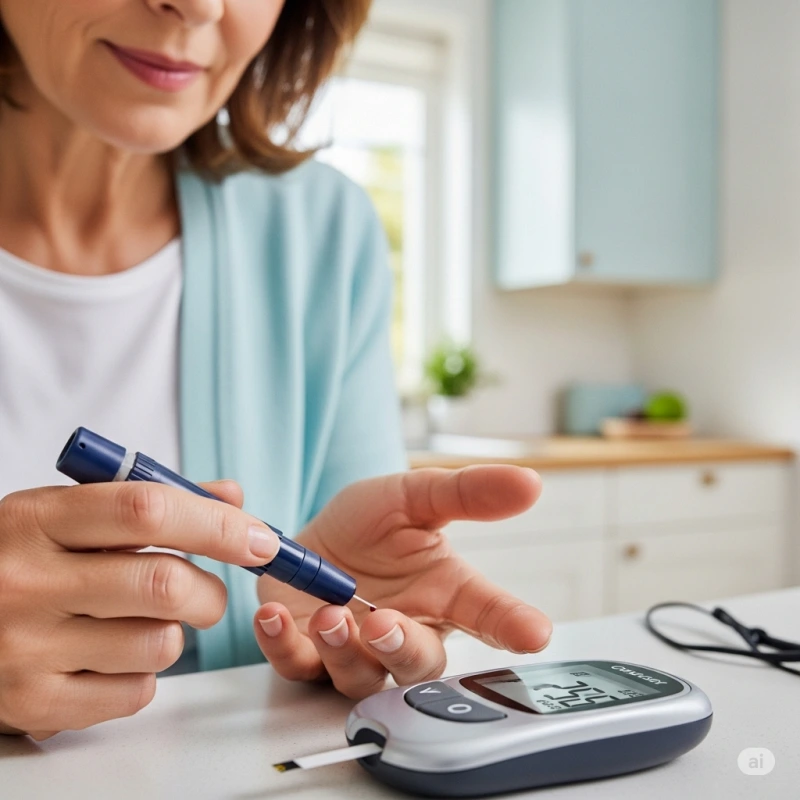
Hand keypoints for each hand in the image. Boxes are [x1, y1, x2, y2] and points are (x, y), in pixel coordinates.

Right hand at [0, 480, 280, 738]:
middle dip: (211, 591)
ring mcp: (24, 648)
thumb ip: (150, 500)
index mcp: (37, 519)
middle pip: (165, 584)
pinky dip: (145, 674)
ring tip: (145, 622)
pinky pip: (135, 692)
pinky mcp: (31, 703)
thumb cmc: (21, 560)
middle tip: (208, 593)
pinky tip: (113, 656)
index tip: (260, 540)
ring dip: (177, 634)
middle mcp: (25, 581)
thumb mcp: (66, 514)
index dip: (218, 524)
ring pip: (160, 644)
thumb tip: (232, 500)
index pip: (148, 510)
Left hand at [253, 465, 551, 698]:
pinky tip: (273, 615)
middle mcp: (404, 631)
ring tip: (328, 615)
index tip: (535, 633)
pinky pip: (297, 665)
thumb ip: (466, 493)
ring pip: (359, 678)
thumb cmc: (369, 524)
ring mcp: (355, 651)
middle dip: (402, 648)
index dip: (512, 625)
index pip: (487, 614)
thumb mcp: (414, 496)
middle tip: (381, 623)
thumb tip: (530, 481)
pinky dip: (284, 645)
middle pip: (418, 664)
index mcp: (442, 594)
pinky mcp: (306, 654)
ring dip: (343, 651)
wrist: (311, 537)